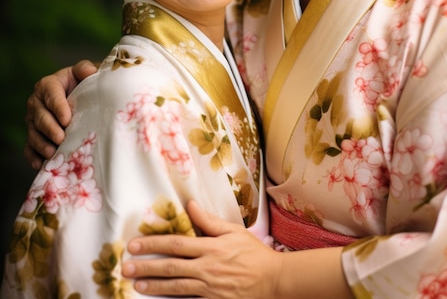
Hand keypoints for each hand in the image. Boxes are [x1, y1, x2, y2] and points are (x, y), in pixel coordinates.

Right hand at [24, 59, 96, 168]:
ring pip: (33, 133)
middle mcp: (36, 102)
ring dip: (41, 145)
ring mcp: (32, 120)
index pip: (51, 95)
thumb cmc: (82, 83)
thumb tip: (90, 71)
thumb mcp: (84, 73)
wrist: (79, 96)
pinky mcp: (33, 135)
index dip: (58, 107)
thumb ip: (85, 69)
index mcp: (48, 85)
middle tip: (61, 138)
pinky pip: (29, 147)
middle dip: (50, 128)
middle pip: (40, 117)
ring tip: (52, 154)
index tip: (67, 119)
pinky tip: (41, 165)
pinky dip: (33, 157)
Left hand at [122, 200, 281, 297]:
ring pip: (176, 287)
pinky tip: (160, 298)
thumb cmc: (252, 253)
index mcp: (211, 247)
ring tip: (137, 284)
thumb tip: (190, 205)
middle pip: (171, 266)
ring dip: (154, 285)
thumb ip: (209, 221)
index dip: (154, 244)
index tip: (135, 244)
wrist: (272, 280)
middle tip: (126, 267)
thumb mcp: (233, 231)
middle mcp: (207, 268)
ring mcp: (209, 288)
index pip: (176, 244)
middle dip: (146, 266)